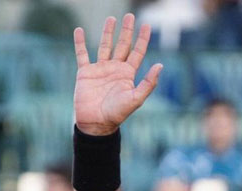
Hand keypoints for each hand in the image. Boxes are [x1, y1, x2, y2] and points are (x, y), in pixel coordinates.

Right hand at [73, 14, 161, 135]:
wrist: (96, 123)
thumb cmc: (117, 113)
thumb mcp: (136, 98)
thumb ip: (148, 82)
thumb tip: (161, 65)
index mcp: (128, 74)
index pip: (137, 52)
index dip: (142, 39)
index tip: (146, 25)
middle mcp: (115, 69)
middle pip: (123, 45)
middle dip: (127, 31)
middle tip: (130, 16)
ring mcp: (100, 69)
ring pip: (104, 46)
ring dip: (107, 33)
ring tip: (111, 19)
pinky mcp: (85, 72)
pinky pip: (82, 54)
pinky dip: (80, 42)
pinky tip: (80, 30)